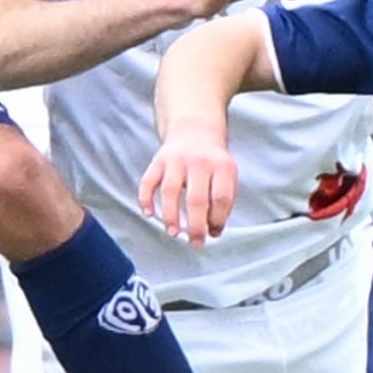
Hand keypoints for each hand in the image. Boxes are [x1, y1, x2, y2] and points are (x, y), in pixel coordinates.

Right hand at [139, 125, 237, 245]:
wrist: (194, 130)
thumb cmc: (212, 162)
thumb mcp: (227, 175)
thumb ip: (223, 201)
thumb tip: (213, 232)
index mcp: (222, 166)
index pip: (221, 198)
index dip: (217, 219)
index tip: (213, 233)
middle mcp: (199, 161)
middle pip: (196, 198)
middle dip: (196, 225)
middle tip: (195, 243)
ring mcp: (176, 160)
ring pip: (170, 191)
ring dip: (170, 215)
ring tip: (173, 232)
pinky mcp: (158, 160)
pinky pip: (148, 181)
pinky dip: (146, 198)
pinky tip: (148, 213)